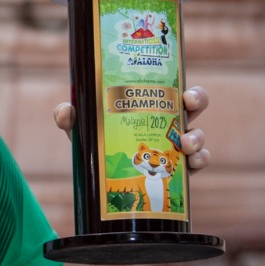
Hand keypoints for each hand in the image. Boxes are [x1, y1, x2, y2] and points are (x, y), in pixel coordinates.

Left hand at [52, 86, 210, 171]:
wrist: (101, 178)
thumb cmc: (97, 143)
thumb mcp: (83, 129)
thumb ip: (70, 117)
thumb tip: (65, 110)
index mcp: (151, 105)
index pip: (174, 88)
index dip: (185, 87)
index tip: (185, 93)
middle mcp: (168, 122)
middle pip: (194, 105)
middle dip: (198, 101)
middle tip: (189, 105)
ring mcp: (177, 146)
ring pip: (198, 136)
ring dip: (197, 138)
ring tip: (186, 145)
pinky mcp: (179, 170)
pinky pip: (197, 163)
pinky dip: (199, 161)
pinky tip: (191, 163)